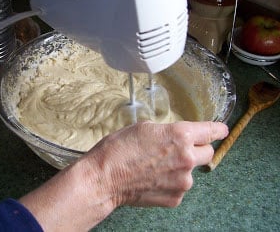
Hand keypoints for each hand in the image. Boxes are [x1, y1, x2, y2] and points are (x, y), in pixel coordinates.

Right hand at [20, 121, 227, 230]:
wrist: (104, 178)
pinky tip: (152, 178)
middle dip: (196, 149)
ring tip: (155, 166)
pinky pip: (179, 187)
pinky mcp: (175, 197)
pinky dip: (170, 182)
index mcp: (180, 135)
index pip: (211, 131)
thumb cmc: (118, 149)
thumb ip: (168, 131)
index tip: (220, 130)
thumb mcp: (144, 127)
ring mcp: (183, 181)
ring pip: (191, 171)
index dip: (217, 129)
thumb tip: (178, 137)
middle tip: (177, 149)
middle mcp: (187, 158)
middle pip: (207, 153)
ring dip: (180, 167)